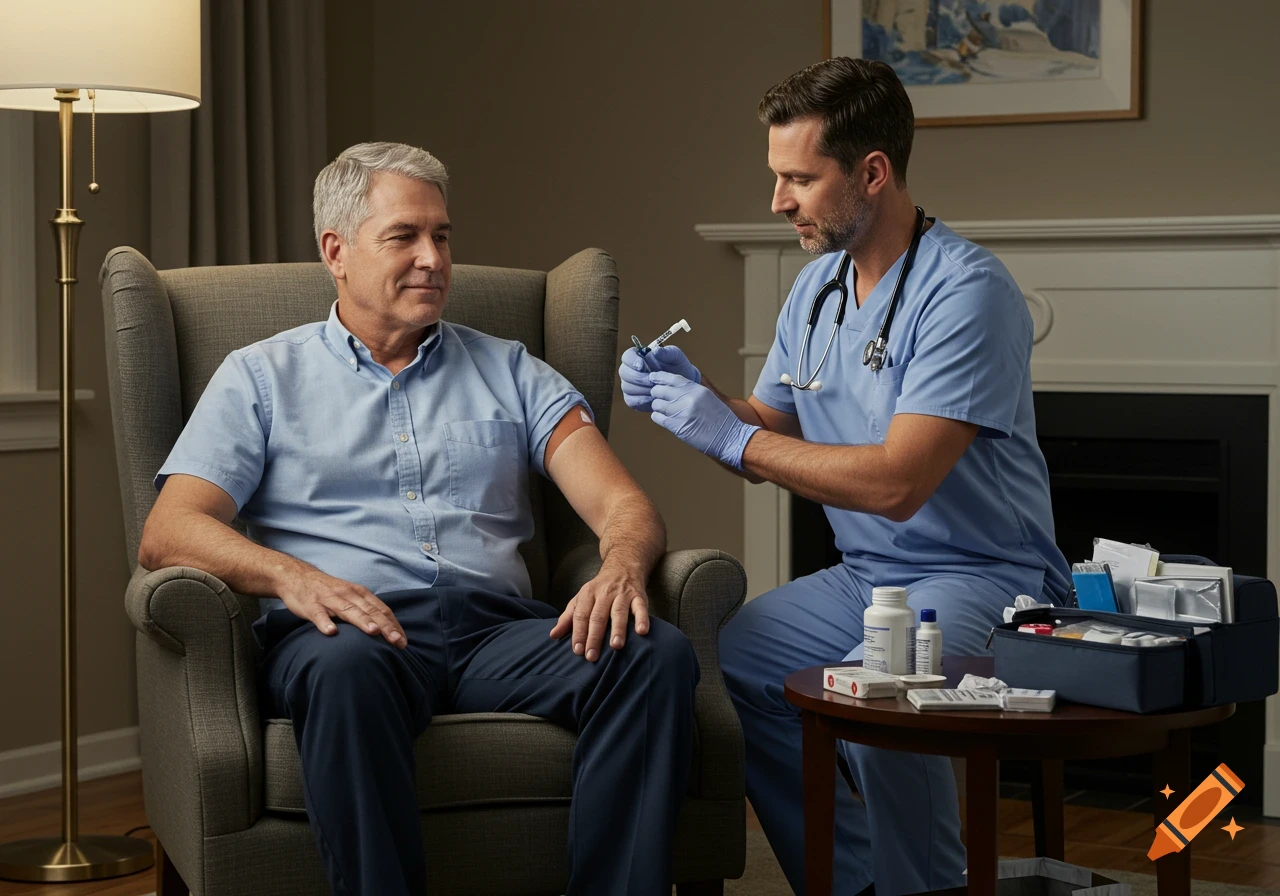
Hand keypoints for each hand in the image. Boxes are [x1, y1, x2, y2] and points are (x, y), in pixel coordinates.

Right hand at [276, 566, 407, 647]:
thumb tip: (386, 628)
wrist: (297, 577)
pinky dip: (325, 622)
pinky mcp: (311, 605)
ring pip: (348, 611)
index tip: (403, 641)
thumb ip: (366, 610)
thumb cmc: (329, 592)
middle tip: (397, 641)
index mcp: (360, 594)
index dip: (393, 625)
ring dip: (362, 621)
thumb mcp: (351, 597)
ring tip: (373, 632)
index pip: (381, 610)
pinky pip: (318, 615)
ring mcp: (329, 599)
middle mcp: (348, 595)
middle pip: (370, 611)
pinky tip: (331, 632)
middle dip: (385, 626)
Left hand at [548, 564, 650, 660]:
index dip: (578, 633)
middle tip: (592, 656)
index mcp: (587, 595)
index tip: (577, 651)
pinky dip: (642, 619)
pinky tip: (642, 631)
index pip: (581, 616)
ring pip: (618, 612)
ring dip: (617, 629)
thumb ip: (568, 618)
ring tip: (616, 646)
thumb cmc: (599, 589)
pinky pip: (641, 607)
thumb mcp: (580, 599)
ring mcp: (622, 594)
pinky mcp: (638, 596)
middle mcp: (604, 594)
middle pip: (598, 616)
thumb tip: (553, 635)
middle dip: (594, 637)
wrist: (622, 567)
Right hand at [618, 345, 701, 412]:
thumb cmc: (678, 368)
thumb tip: (654, 352)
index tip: (642, 366)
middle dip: (638, 377)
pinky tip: (654, 399)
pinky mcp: (632, 399)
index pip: (627, 356)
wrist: (682, 386)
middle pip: (624, 372)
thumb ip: (667, 352)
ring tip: (656, 390)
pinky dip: (642, 400)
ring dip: (641, 389)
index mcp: (638, 356)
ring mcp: (630, 385)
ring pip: (627, 387)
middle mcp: (630, 370)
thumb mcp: (676, 357)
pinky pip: (630, 400)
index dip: (632, 361)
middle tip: (652, 381)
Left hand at [649, 371, 759, 468]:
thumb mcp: (708, 398)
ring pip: (657, 404)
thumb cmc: (720, 419)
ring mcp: (681, 412)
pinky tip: (664, 418)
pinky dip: (658, 417)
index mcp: (696, 389)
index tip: (653, 378)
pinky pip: (658, 418)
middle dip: (657, 394)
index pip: (672, 378)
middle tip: (658, 397)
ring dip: (658, 407)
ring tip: (664, 410)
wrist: (730, 437)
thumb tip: (672, 389)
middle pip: (660, 390)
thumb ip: (691, 391)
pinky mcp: (677, 427)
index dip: (659, 377)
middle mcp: (688, 398)